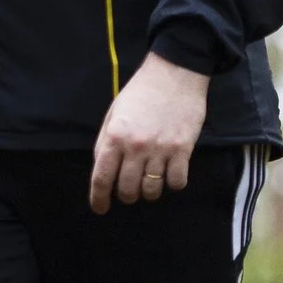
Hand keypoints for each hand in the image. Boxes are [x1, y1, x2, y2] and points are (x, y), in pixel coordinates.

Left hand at [88, 53, 209, 213]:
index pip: (102, 178)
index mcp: (114, 137)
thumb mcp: (114, 114)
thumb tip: (102, 169)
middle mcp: (136, 147)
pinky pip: (177, 182)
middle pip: (127, 189)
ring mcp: (161, 149)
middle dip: (126, 196)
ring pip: (152, 189)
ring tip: (149, 182)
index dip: (98, 198)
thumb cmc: (141, 92)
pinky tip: (170, 175)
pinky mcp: (183, 150)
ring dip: (149, 192)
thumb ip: (105, 142)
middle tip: (129, 191)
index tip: (100, 208)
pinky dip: (172, 184)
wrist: (175, 74)